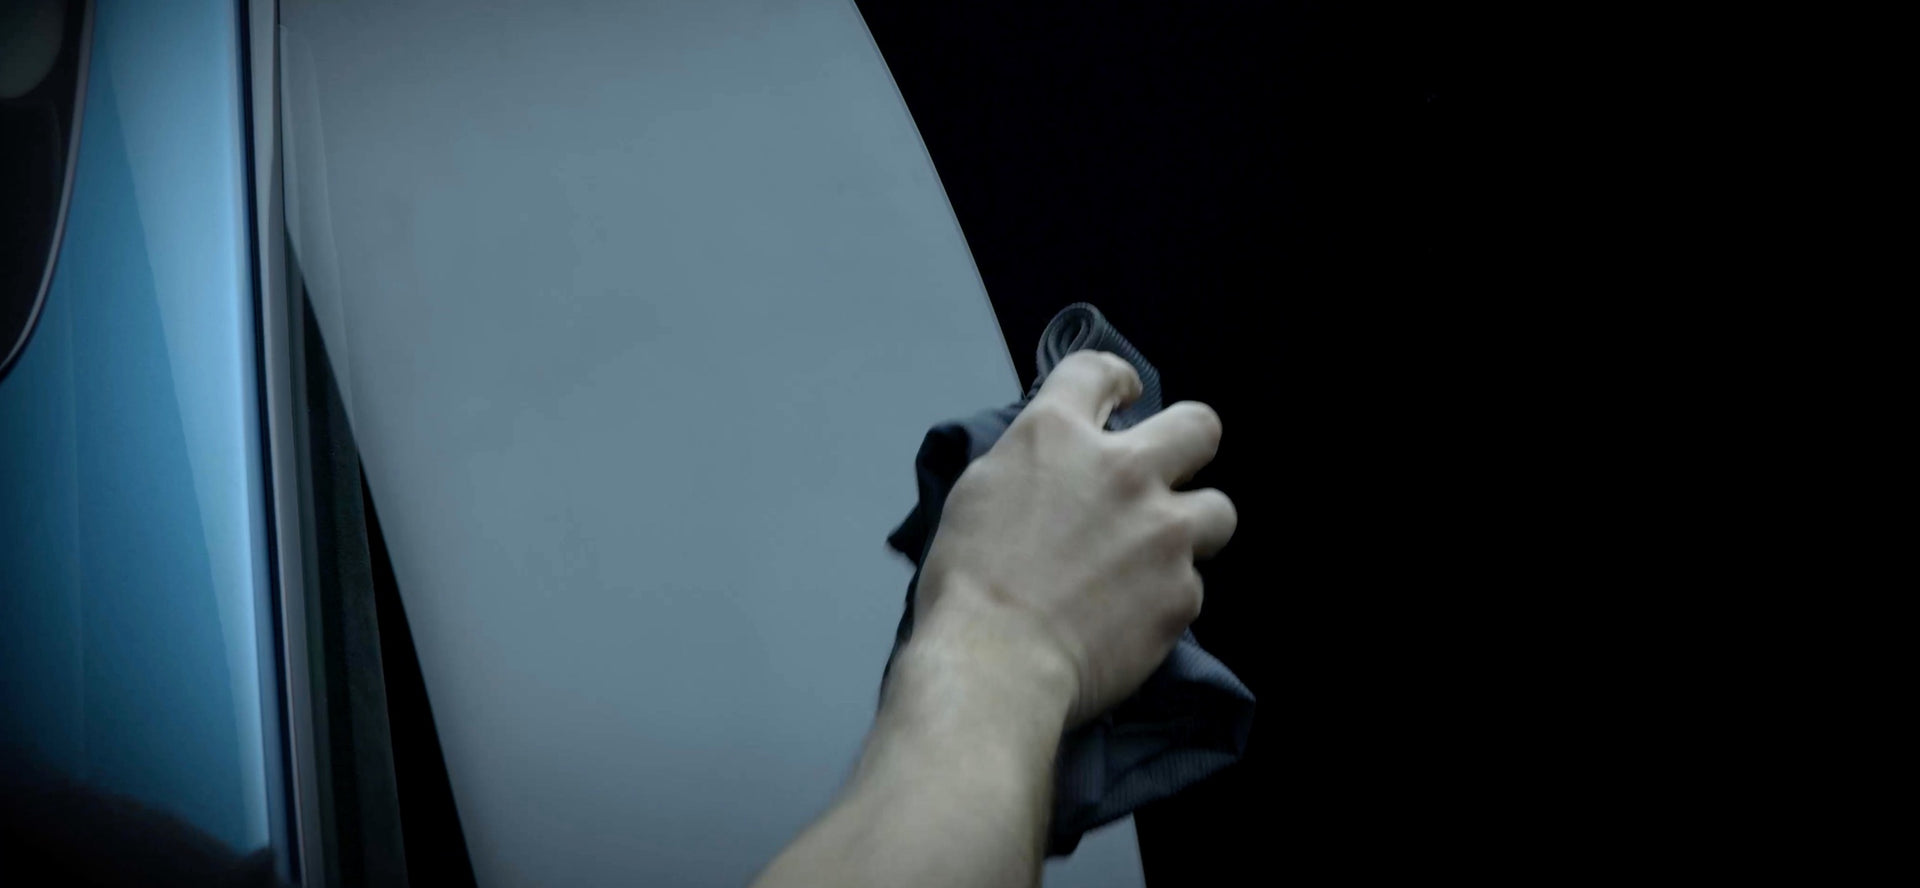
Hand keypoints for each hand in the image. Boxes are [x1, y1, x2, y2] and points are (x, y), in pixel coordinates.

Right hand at [915, 350, 1236, 726]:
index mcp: (1058, 435)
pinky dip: (1165, 598)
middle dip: (1188, 443)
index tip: (1124, 395)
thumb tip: (1053, 470)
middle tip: (1169, 471)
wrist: (995, 662)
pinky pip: (1191, 585)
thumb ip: (1030, 465)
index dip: (1116, 380)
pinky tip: (1131, 616)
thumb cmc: (966, 584)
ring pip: (1218, 510)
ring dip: (1192, 528)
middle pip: (1198, 426)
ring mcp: (1163, 531)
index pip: (1098, 372)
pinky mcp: (1182, 592)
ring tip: (1159, 556)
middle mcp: (1123, 469)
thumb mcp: (979, 493)